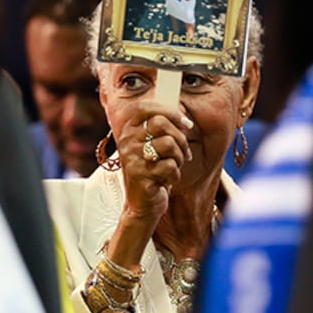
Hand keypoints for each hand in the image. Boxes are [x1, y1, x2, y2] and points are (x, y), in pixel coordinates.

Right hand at [110, 106, 192, 257]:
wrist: (143, 204)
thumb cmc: (152, 172)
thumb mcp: (153, 147)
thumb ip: (163, 130)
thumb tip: (184, 118)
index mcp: (129, 130)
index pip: (146, 107)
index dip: (169, 110)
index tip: (185, 122)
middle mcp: (127, 141)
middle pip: (161, 123)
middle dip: (180, 138)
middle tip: (183, 151)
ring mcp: (132, 158)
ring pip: (169, 144)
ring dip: (179, 158)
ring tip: (173, 167)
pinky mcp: (140, 175)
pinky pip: (170, 166)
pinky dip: (174, 175)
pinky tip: (165, 181)